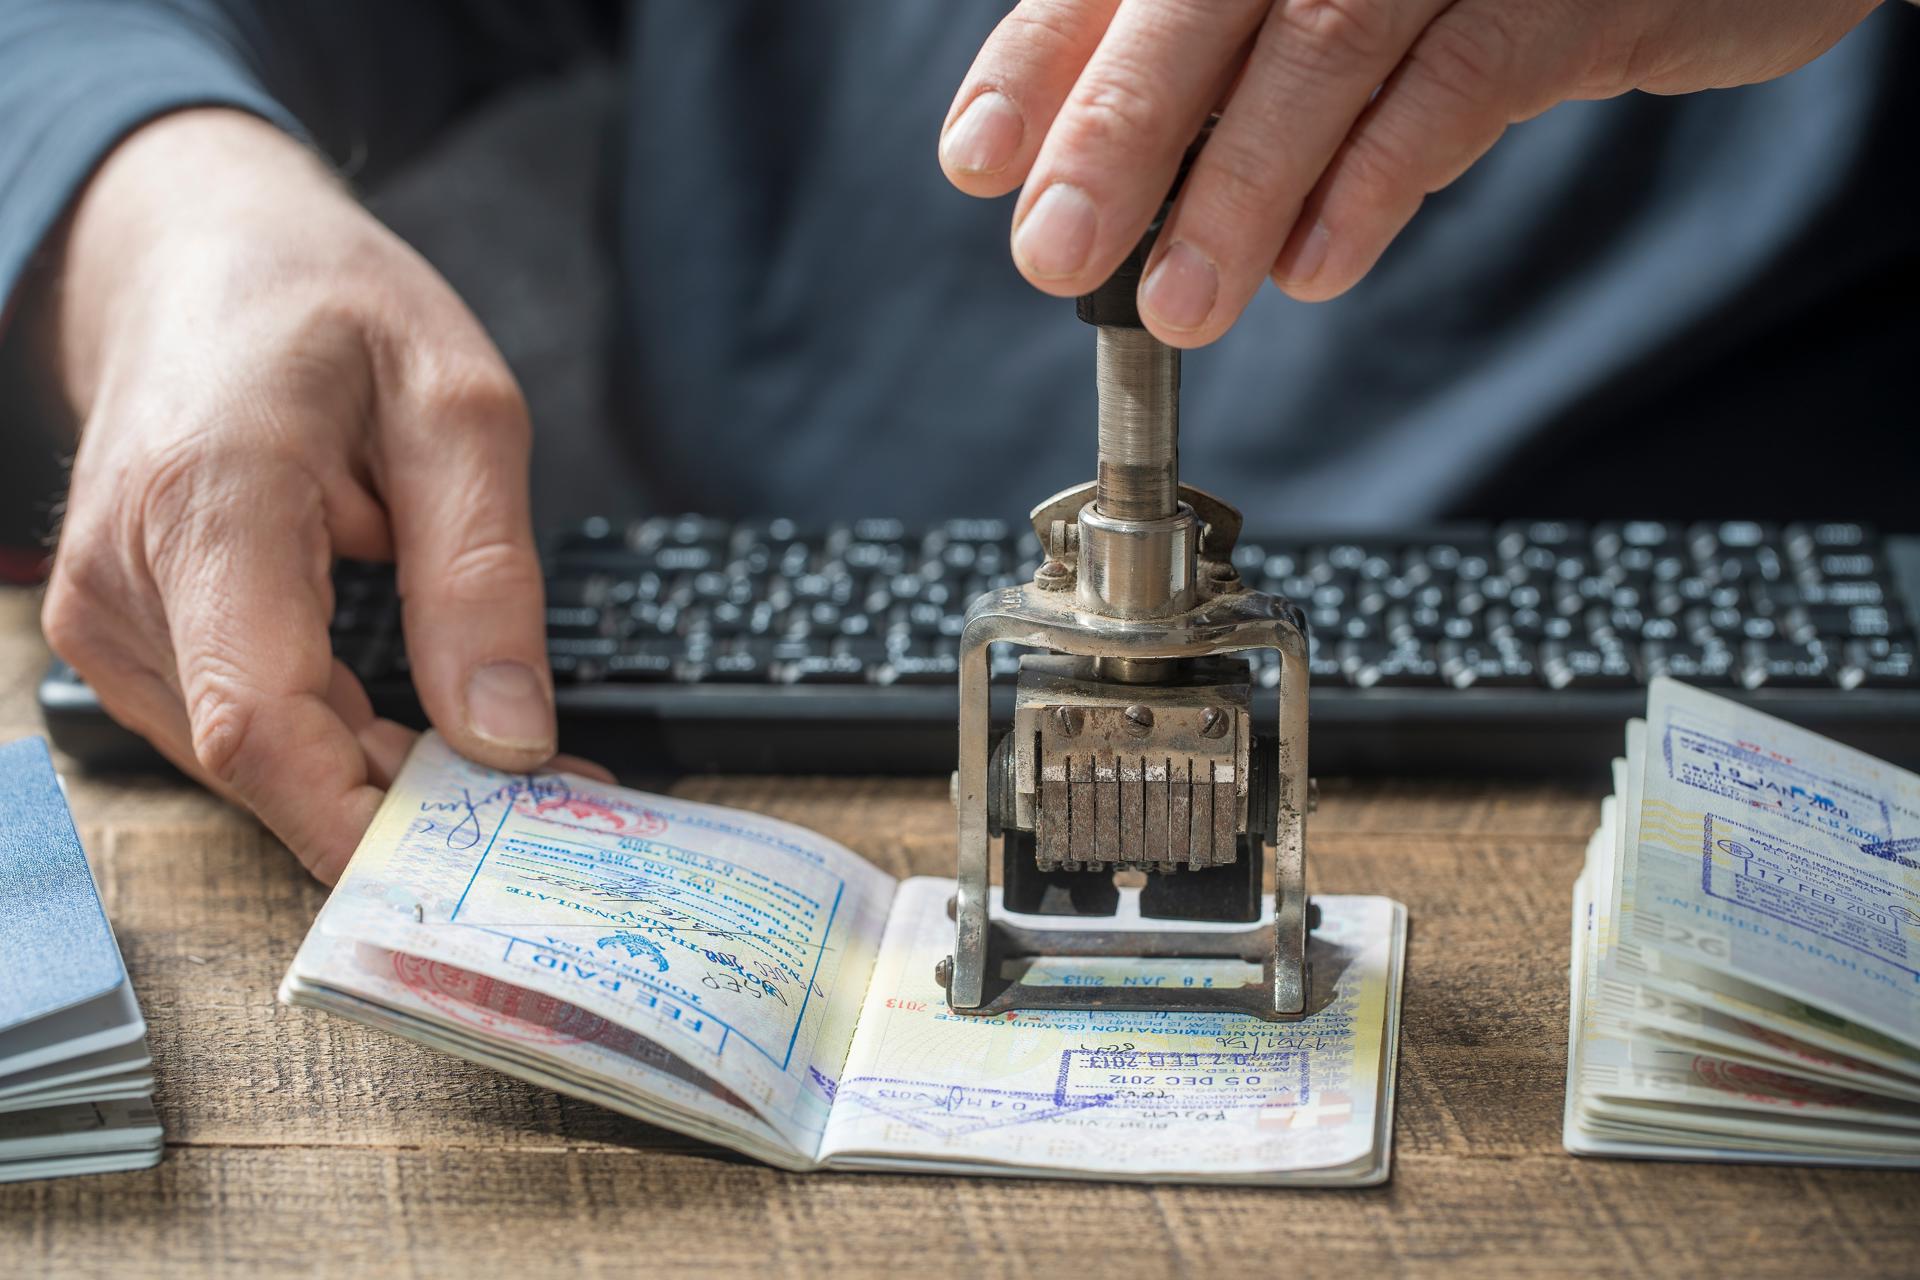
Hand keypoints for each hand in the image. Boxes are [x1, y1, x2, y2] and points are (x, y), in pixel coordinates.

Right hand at [32, 109, 608, 881]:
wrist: (195, 260)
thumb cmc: (324, 308)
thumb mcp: (458, 407)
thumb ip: (482, 575)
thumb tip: (509, 739)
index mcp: (207, 501)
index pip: (260, 721)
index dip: (364, 821)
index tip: (480, 866)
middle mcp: (124, 577)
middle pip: (263, 760)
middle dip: (409, 806)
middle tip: (551, 808)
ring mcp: (106, 615)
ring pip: (251, 762)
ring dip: (378, 780)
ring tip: (502, 757)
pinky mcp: (122, 636)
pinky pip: (236, 730)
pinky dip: (337, 747)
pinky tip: (422, 732)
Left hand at [940, 0, 1877, 345]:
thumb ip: (1214, 63)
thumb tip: (1082, 174)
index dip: (1039, 62)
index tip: (975, 163)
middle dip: (1118, 129)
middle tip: (1055, 254)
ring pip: (1327, 38)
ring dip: (1240, 186)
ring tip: (1181, 305)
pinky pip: (1466, 78)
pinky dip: (1379, 180)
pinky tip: (1317, 266)